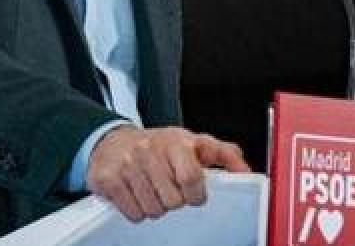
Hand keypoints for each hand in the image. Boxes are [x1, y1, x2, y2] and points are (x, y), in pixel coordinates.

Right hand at [85, 125, 249, 221]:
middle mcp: (150, 150)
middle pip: (173, 200)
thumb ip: (223, 155)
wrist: (112, 141)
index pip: (192, 178)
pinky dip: (137, 211)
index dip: (195, 194)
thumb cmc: (159, 145)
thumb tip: (245, 171)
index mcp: (175, 141)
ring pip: (153, 210)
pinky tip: (136, 194)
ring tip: (152, 190)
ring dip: (156, 207)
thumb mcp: (193, 143)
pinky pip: (133, 213)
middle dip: (174, 200)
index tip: (193, 193)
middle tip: (168, 188)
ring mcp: (128, 164)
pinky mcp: (109, 179)